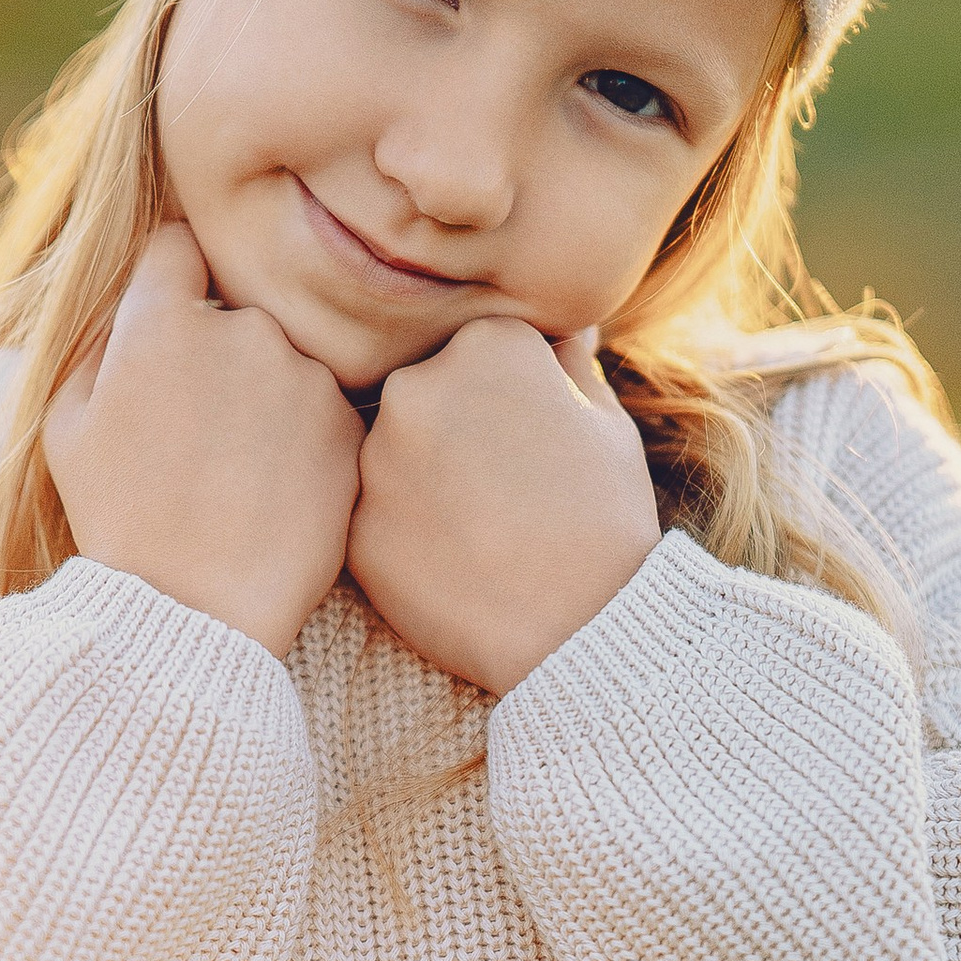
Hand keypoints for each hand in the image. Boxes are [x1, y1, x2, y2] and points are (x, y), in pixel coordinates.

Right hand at [43, 225, 363, 656]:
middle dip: (218, 352)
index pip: (176, 249)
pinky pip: (325, 408)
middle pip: (236, 310)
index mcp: (162, 321)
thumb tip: (127, 295)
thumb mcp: (67, 424)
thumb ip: (97, 339)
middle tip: (197, 430)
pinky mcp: (349, 425)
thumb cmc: (118, 519)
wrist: (194, 612)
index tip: (168, 329)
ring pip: (285, 361)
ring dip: (266, 396)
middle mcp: (243, 329)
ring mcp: (305, 376)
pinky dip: (305, 439)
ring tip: (235, 473)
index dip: (169, 284)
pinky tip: (274, 492)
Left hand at [348, 320, 660, 695]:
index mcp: (487, 344)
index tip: (529, 441)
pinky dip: (402, 533)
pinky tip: (451, 560)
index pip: (478, 352)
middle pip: (424, 395)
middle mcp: (418, 385)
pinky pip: (370, 515)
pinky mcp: (354, 525)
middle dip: (453, 431)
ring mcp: (377, 458)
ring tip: (478, 528)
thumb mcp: (606, 422)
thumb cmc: (606, 519)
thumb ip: (568, 363)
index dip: (507, 399)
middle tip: (500, 489)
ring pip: (388, 453)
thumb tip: (563, 329)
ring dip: (420, 480)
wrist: (584, 630)